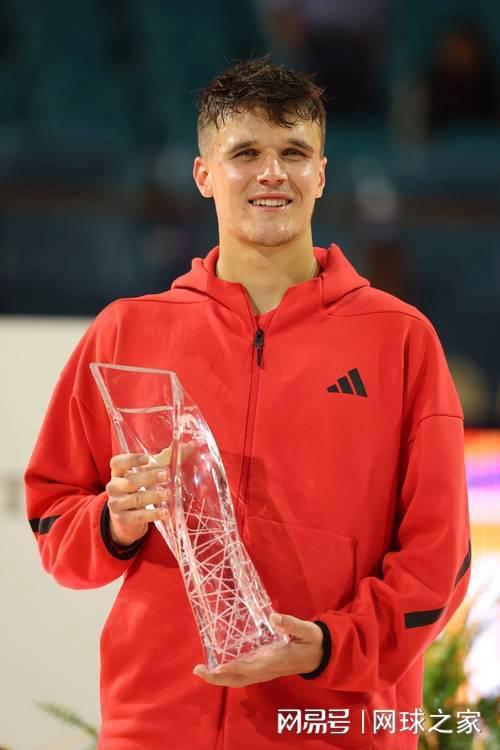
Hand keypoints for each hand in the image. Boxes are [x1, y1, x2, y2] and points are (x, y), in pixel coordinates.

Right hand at [106, 451, 170, 546]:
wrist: (126, 519)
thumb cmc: (138, 490)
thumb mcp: (147, 474)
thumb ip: (165, 459)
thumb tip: (190, 445)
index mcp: (118, 473)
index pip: (117, 463)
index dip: (131, 460)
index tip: (148, 459)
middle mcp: (114, 487)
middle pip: (130, 481)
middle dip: (148, 477)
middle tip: (166, 475)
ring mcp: (116, 504)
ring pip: (136, 499)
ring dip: (153, 496)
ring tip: (168, 494)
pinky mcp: (122, 520)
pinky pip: (138, 516)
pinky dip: (152, 515)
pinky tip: (165, 513)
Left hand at [193, 613, 323, 687]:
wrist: (320, 654)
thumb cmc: (312, 641)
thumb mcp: (305, 630)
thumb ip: (291, 624)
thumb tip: (273, 617)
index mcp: (275, 661)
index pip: (251, 669)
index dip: (233, 669)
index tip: (216, 667)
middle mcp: (266, 670)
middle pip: (239, 679)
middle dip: (218, 677)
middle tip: (198, 670)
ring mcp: (264, 671)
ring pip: (239, 679)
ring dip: (219, 677)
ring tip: (201, 670)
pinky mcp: (263, 668)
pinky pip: (242, 675)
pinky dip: (228, 674)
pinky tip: (217, 666)